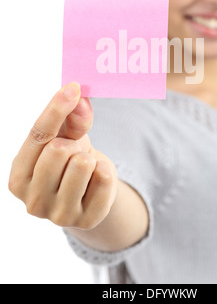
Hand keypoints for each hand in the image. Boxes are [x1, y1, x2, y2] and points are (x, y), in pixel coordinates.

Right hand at [9, 83, 117, 229]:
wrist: (88, 193)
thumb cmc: (70, 160)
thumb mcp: (67, 137)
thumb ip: (72, 118)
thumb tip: (79, 98)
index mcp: (19, 175)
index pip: (37, 135)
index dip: (56, 108)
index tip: (73, 87)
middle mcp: (32, 200)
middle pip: (58, 149)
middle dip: (73, 144)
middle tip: (74, 154)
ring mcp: (58, 215)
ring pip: (82, 164)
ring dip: (89, 159)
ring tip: (84, 170)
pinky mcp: (87, 220)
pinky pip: (103, 179)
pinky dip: (105, 172)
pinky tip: (95, 182)